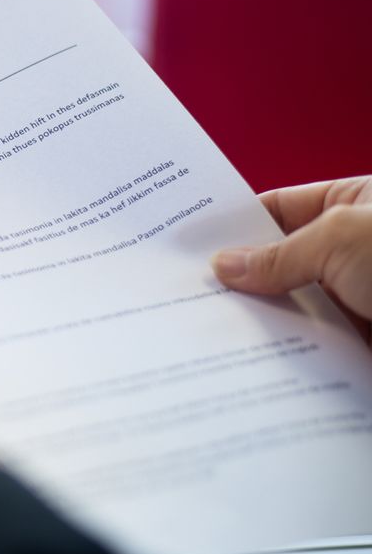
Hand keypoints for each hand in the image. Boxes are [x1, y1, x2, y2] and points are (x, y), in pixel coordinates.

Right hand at [212, 176, 371, 342]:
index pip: (280, 208)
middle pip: (282, 258)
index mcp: (355, 203)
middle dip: (245, 274)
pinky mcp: (362, 329)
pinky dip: (291, 344)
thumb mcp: (339, 240)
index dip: (239, 224)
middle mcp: (353, 245)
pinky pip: (316, 337)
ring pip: (297, 301)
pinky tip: (257, 350)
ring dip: (266, 314)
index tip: (197, 243)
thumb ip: (279, 255)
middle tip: (197, 286)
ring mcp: (359, 290)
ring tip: (218, 322)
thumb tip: (226, 265)